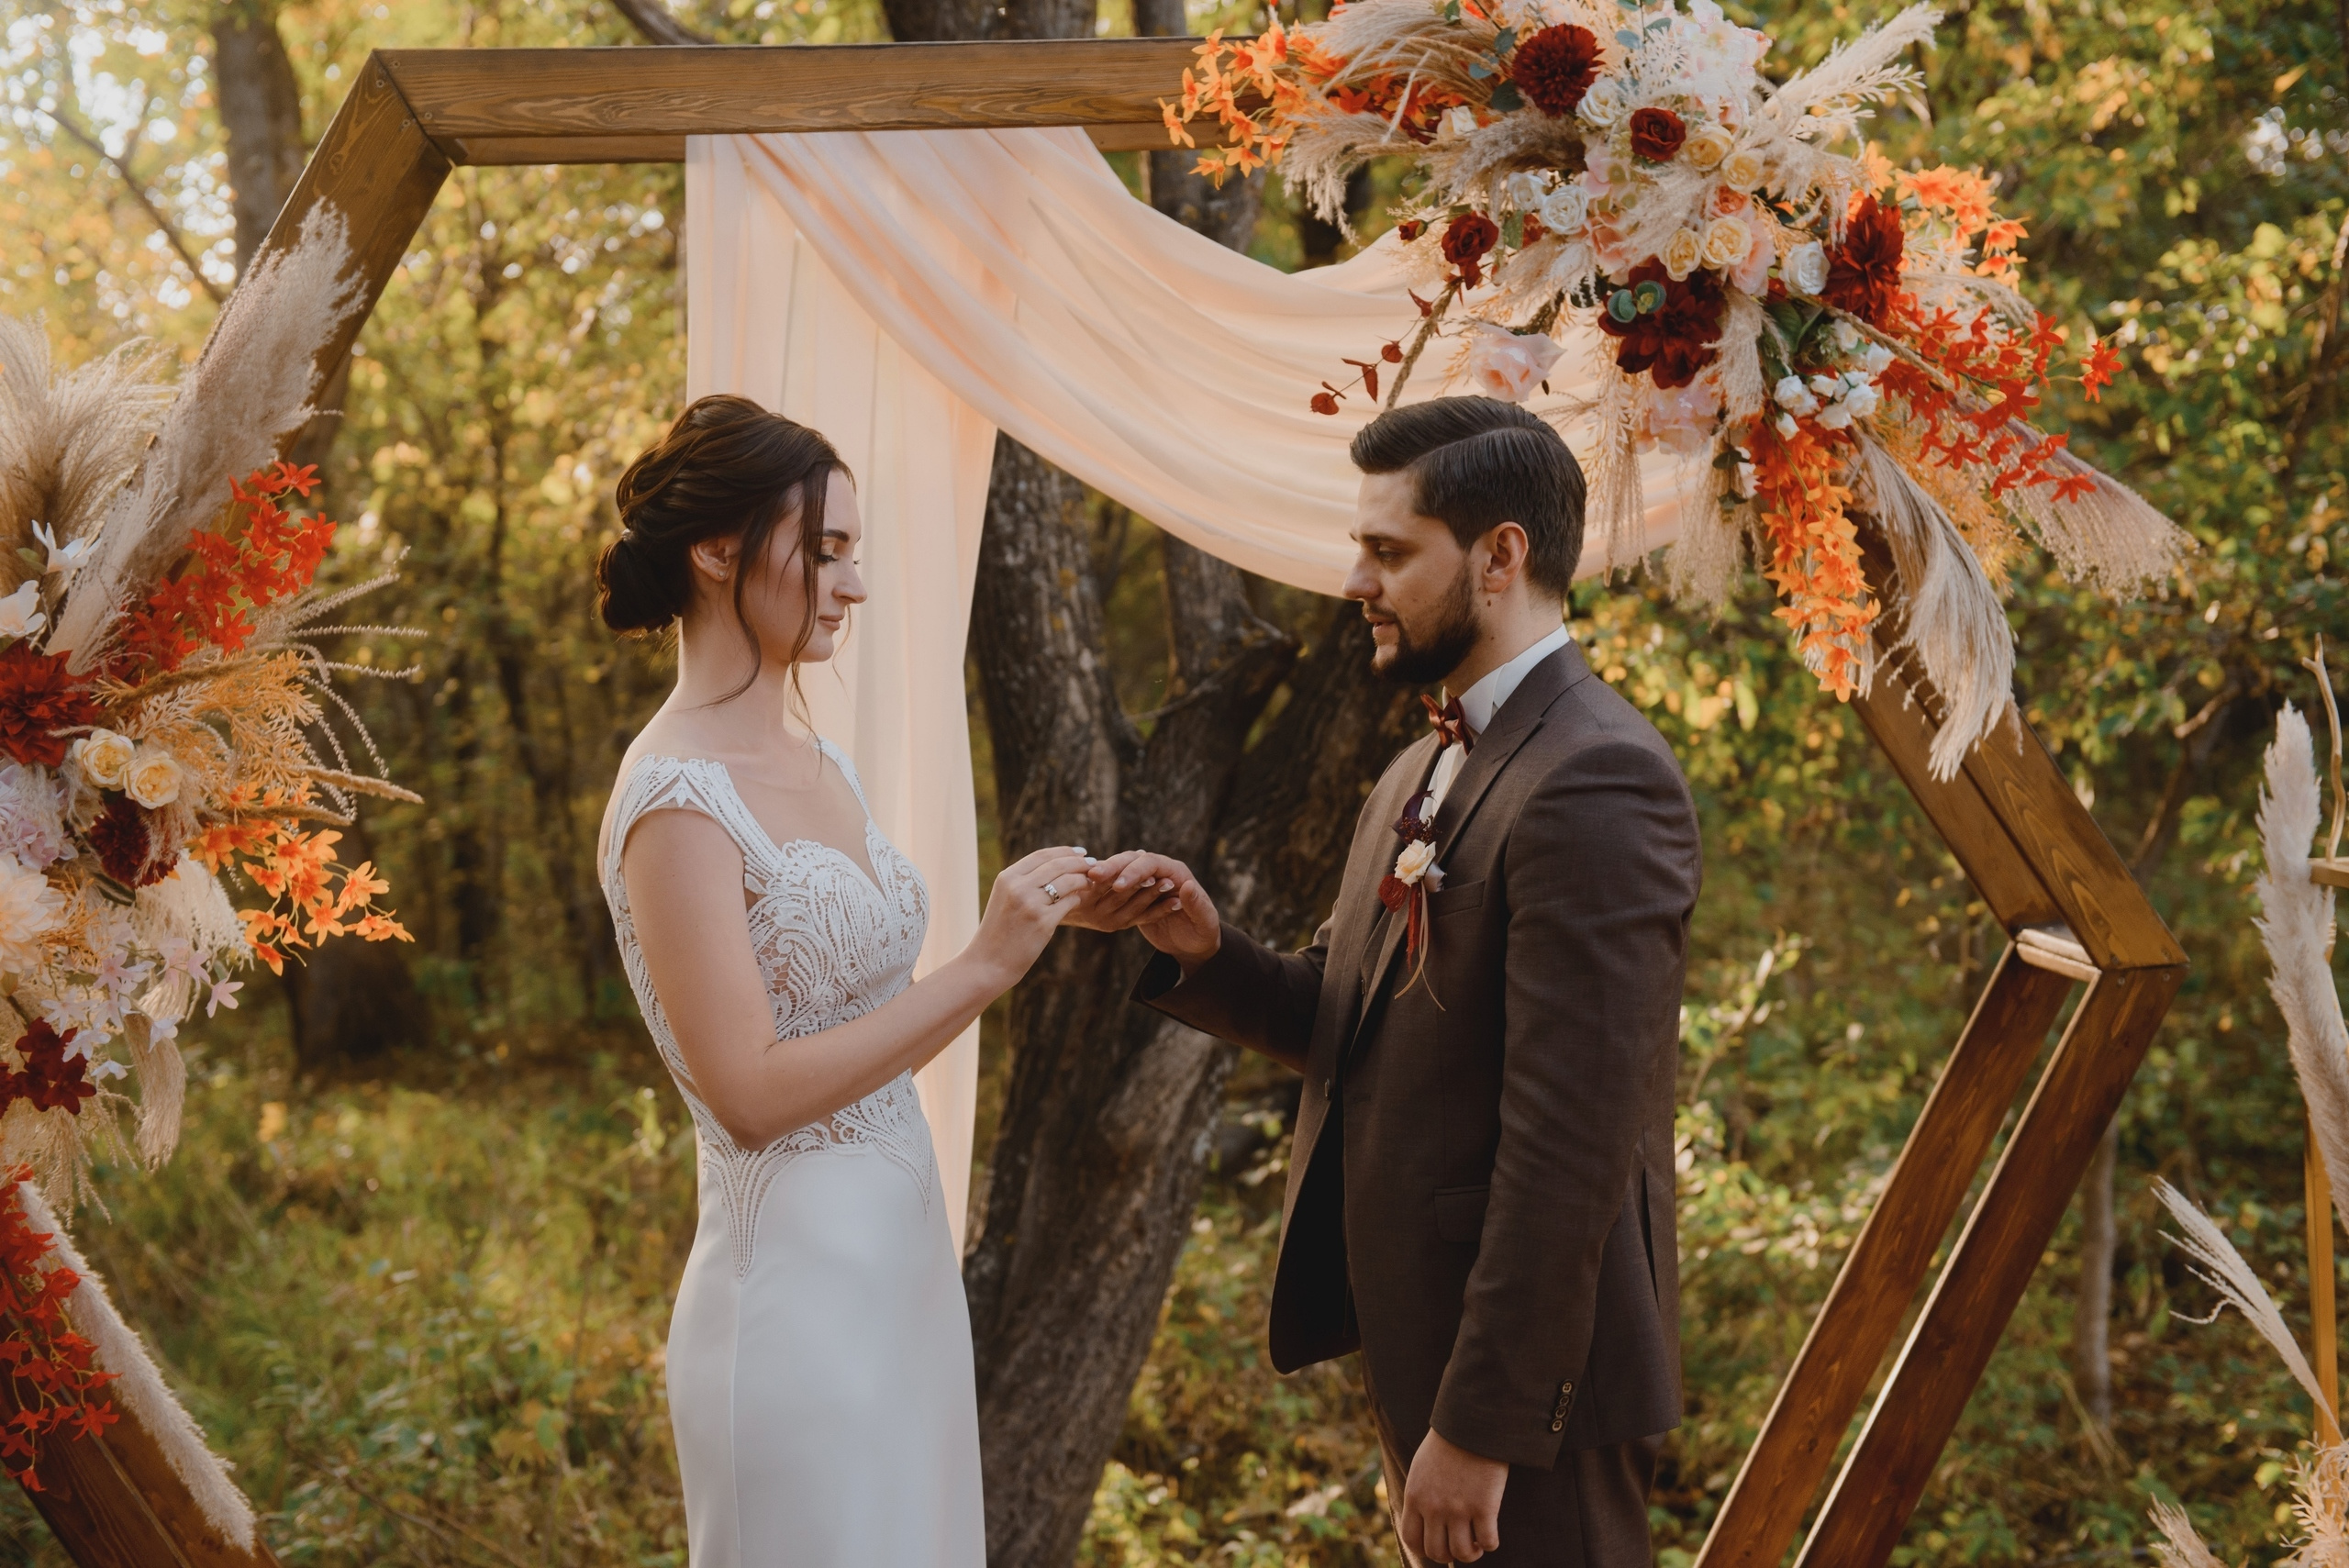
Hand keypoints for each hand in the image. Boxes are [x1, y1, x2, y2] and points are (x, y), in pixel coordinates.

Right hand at [968, 845, 1097, 985]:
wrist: (988, 962)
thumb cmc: (999, 931)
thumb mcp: (1004, 898)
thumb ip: (1023, 881)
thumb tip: (1054, 865)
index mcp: (1007, 878)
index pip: (1041, 855)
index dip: (1064, 851)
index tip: (1079, 852)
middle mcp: (1018, 887)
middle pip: (1058, 865)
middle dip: (1079, 862)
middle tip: (1093, 863)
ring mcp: (1031, 904)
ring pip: (1068, 881)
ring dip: (1083, 879)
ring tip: (1090, 881)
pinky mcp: (1043, 922)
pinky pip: (1070, 902)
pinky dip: (1077, 899)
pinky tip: (1079, 900)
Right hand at [1079, 851, 1219, 971]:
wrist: (1197, 944)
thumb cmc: (1205, 931)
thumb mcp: (1205, 920)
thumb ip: (1197, 903)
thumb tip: (1186, 885)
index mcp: (1175, 872)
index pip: (1151, 863)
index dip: (1134, 872)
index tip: (1118, 885)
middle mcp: (1159, 872)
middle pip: (1131, 861)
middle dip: (1112, 867)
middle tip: (1092, 876)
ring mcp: (1145, 882)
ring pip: (1120, 871)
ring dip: (1104, 875)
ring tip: (1086, 880)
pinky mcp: (1135, 897)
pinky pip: (1118, 888)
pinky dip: (1104, 887)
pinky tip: (1090, 888)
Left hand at [1398, 1429, 1505, 1564]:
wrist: (1472, 1423)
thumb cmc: (1448, 1443)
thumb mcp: (1421, 1468)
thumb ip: (1420, 1495)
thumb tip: (1423, 1518)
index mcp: (1415, 1497)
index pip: (1412, 1540)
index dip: (1425, 1550)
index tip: (1438, 1546)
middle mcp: (1433, 1507)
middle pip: (1436, 1551)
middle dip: (1449, 1555)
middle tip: (1461, 1545)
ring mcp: (1458, 1509)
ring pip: (1462, 1553)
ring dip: (1471, 1553)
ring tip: (1477, 1544)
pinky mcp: (1484, 1507)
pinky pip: (1488, 1541)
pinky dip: (1490, 1544)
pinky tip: (1491, 1535)